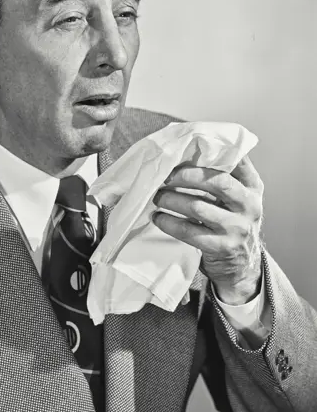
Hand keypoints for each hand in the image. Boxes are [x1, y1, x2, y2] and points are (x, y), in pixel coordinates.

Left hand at [152, 156, 263, 304]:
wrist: (242, 262)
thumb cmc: (231, 220)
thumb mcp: (238, 196)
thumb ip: (225, 174)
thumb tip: (192, 148)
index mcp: (252, 187)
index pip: (237, 161)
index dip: (213, 152)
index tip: (187, 149)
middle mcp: (249, 205)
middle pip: (217, 182)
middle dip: (186, 176)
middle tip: (165, 176)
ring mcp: (237, 228)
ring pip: (197, 207)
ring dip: (171, 199)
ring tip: (158, 196)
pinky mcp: (221, 247)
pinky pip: (188, 231)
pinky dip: (168, 222)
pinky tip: (158, 217)